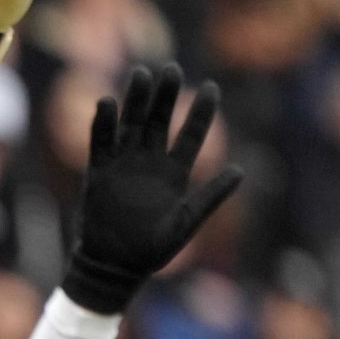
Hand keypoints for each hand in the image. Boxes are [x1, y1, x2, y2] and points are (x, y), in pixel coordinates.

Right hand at [60, 65, 245, 314]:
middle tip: (171, 69)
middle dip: (166, 96)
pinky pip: (100, 144)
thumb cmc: (150, 252)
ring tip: (141, 75)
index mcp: (174, 174)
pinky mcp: (98, 175)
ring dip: (135, 102)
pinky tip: (107, 103)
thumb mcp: (186, 224)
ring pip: (131, 126)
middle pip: (159, 121)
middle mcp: (149, 164)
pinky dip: (103, 124)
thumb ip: (210, 197)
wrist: (112, 269)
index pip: (191, 135)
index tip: (211, 87)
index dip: (201, 112)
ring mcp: (123, 167)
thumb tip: (241, 171)